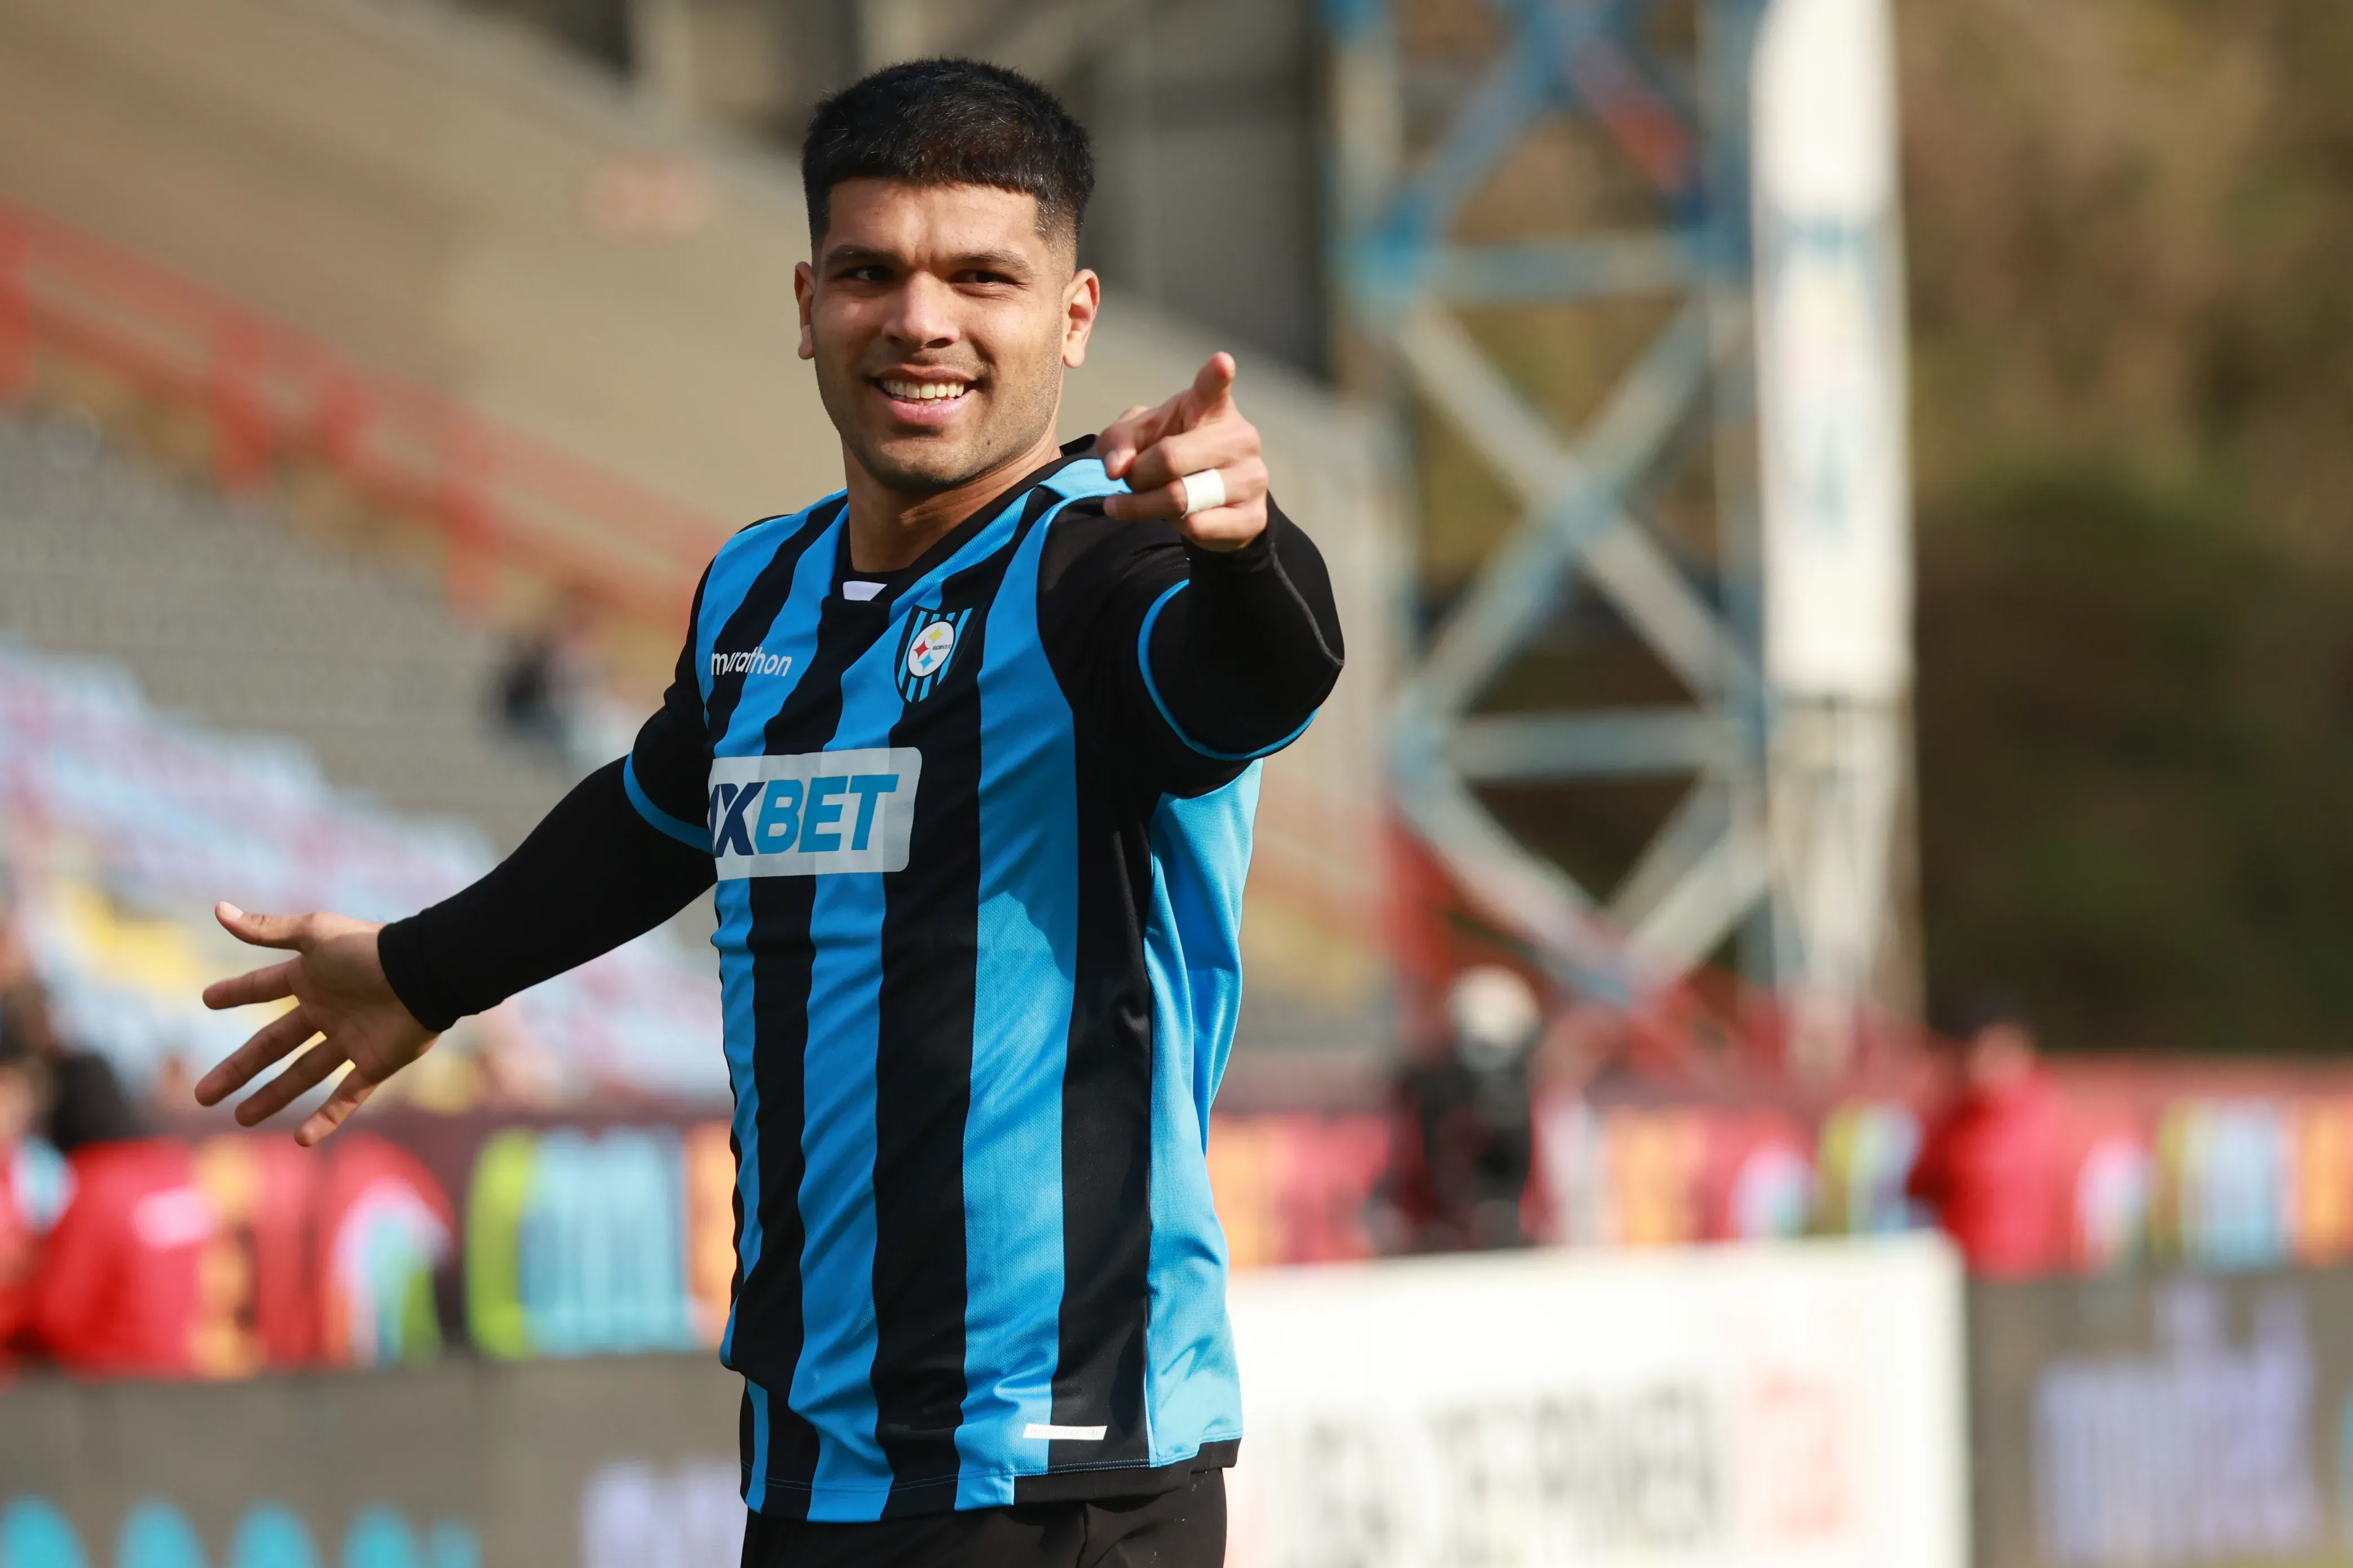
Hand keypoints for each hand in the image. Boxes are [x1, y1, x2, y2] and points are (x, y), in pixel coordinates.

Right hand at [194, 903, 436, 1145]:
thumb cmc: (369, 951)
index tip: (207, 999)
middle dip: (238, 1069)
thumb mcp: (314, 935)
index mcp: (312, 978)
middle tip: (203, 1095)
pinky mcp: (376, 1063)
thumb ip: (267, 930)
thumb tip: (217, 909)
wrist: (425, 974)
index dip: (237, 992)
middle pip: (273, 1045)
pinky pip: (347, 1096)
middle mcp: (328, 1011)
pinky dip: (327, 1118)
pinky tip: (301, 1140)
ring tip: (240, 1119)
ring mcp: (351, 1039)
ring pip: (304, 1074)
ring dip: (273, 1096)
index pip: (264, 987)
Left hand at [1096, 352, 1268, 551]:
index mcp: (1212, 407)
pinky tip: (1177, 520)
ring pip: (1182, 498)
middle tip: (1130, 481)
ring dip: (1146, 506)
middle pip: (1171, 458)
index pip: (1214, 388)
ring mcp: (1253, 477)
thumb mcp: (1136, 438)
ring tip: (1145, 501)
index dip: (1217, 375)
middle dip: (1137, 476)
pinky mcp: (1253, 516)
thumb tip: (1117, 469)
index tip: (1221, 362)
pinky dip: (1174, 526)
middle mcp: (1240, 437)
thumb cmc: (1171, 454)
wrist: (1209, 503)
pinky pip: (1199, 527)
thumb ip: (1117, 441)